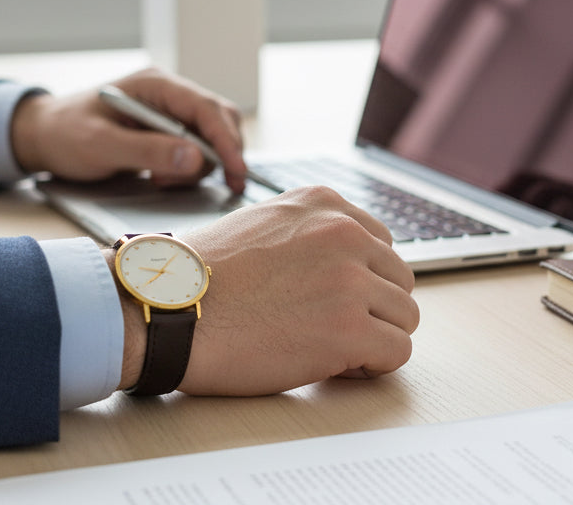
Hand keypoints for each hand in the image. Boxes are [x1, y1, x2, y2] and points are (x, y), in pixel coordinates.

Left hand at [9, 67, 248, 192]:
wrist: (43, 136)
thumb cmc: (66, 134)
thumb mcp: (101, 145)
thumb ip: (148, 150)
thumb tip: (195, 159)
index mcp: (156, 85)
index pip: (206, 108)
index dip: (226, 141)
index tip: (237, 171)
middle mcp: (169, 94)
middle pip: (218, 120)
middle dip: (218, 155)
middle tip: (199, 184)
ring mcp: (170, 112)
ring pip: (210, 138)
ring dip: (198, 166)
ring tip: (161, 181)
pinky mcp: (168, 131)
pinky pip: (196, 149)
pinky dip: (188, 169)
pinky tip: (162, 178)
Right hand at [114, 186, 420, 395]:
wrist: (167, 312)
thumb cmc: (198, 279)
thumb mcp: (261, 225)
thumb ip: (308, 234)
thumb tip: (346, 262)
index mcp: (324, 204)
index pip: (381, 244)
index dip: (361, 280)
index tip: (331, 300)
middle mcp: (344, 232)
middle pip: (399, 280)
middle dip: (372, 309)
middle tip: (328, 329)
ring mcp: (350, 280)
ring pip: (405, 316)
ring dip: (373, 338)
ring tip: (326, 348)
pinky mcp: (349, 328)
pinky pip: (396, 352)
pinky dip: (372, 367)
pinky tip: (333, 366)